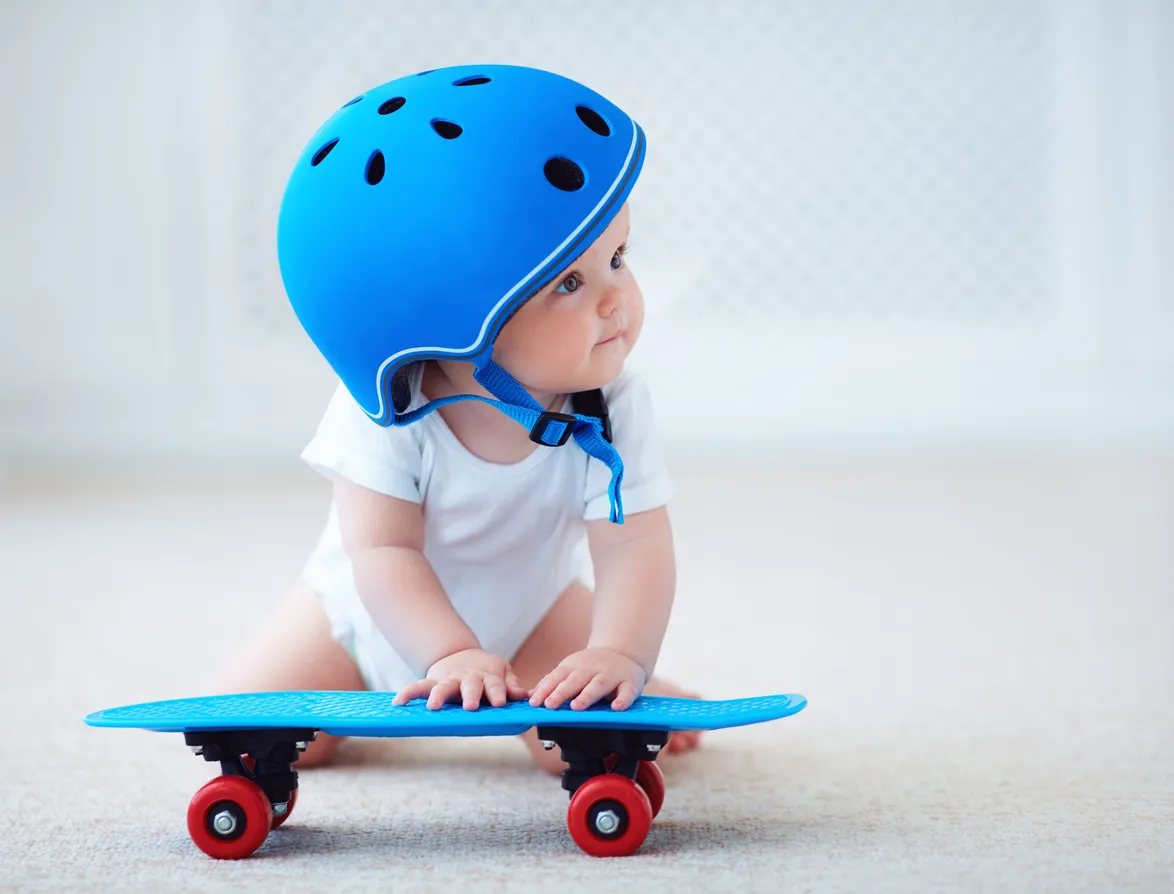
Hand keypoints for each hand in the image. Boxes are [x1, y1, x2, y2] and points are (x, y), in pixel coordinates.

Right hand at [392, 649, 528, 710]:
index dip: (499, 693)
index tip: (501, 702)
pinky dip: (408, 693)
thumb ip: (512, 685)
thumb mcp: (502, 672)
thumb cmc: (485, 670)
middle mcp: (468, 679)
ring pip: (442, 687)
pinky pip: (418, 687)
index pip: (495, 686)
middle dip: (470, 696)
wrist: (459, 654)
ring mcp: (449, 680)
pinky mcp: (433, 681)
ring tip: (432, 706)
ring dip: (438, 696)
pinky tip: (397, 702)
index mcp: (488, 678)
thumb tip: (527, 695)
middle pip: (470, 686)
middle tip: (470, 706)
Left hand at [528, 647, 647, 710]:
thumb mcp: (570, 669)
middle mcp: (592, 669)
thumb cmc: (592, 666)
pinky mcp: (629, 683)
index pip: (557, 676)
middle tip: (550, 704)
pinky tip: (616, 708)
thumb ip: (552, 683)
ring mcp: (611, 675)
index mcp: (575, 666)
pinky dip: (623, 699)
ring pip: (599, 684)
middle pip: (576, 679)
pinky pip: (627, 691)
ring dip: (587, 695)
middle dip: (562, 692)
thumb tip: (530, 696)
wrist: (624, 652)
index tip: (534, 702)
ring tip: (577, 706)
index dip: (545, 689)